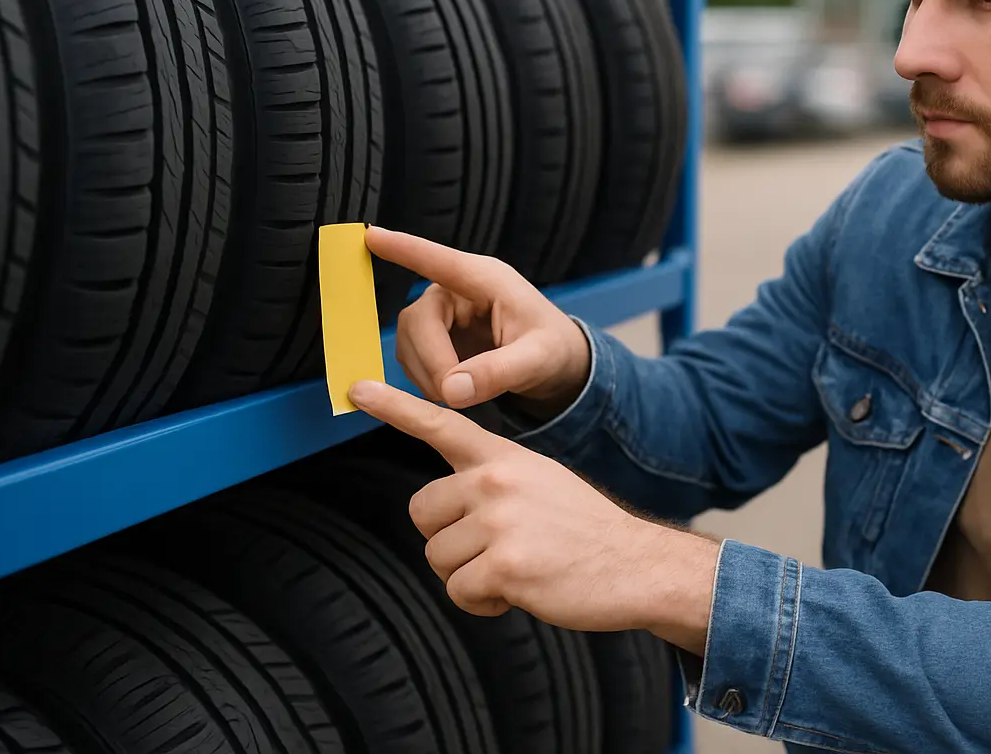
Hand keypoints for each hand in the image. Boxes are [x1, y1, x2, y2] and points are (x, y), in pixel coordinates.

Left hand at [348, 379, 719, 652]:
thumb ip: (491, 483)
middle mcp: (496, 480)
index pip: (440, 425)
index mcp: (504, 457)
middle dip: (448, 539)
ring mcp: (500, 521)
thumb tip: (446, 511)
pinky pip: (460, 593)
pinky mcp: (506, 565)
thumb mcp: (540, 482)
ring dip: (470, 576)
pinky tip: (520, 593)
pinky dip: (484, 603)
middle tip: (495, 549)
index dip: (394, 408)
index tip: (355, 388)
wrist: (635, 564)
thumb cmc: (584, 530)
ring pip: (439, 558)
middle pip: (422, 513)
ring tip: (517, 570)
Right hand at [364, 226, 590, 415]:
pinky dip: (425, 380)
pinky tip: (453, 391)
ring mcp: (442, 314)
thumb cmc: (552, 349)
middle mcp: (456, 291)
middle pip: (417, 319)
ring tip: (461, 396)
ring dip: (426, 374)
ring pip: (408, 341)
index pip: (438, 260)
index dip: (403, 249)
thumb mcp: (538, 360)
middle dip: (431, 361)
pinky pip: (411, 357)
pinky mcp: (434, 338)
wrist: (556, 365)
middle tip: (453, 396)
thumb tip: (452, 390)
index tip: (370, 234)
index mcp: (485, 280)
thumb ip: (500, 372)